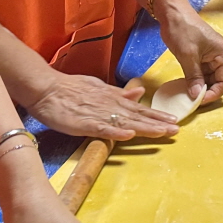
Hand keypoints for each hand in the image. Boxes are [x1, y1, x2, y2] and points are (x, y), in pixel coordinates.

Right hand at [27, 72, 178, 140]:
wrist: (45, 87)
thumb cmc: (70, 88)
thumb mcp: (98, 87)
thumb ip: (119, 93)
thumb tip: (140, 93)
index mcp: (112, 98)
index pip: (138, 109)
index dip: (156, 116)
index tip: (173, 121)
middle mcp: (109, 106)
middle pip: (137, 116)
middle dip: (157, 124)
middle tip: (176, 130)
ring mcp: (97, 114)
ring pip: (125, 122)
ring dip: (145, 128)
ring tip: (162, 132)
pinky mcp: (83, 123)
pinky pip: (102, 128)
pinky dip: (115, 131)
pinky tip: (129, 134)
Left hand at [155, 0, 222, 105]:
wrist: (172, 13)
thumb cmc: (183, 29)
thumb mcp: (188, 54)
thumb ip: (194, 76)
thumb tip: (197, 96)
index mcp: (222, 54)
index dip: (214, 93)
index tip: (200, 100)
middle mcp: (219, 57)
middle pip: (218, 81)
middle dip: (207, 92)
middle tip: (192, 100)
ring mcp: (209, 57)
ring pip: (208, 79)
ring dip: (199, 88)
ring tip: (188, 95)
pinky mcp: (199, 57)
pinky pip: (200, 74)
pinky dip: (194, 81)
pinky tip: (185, 87)